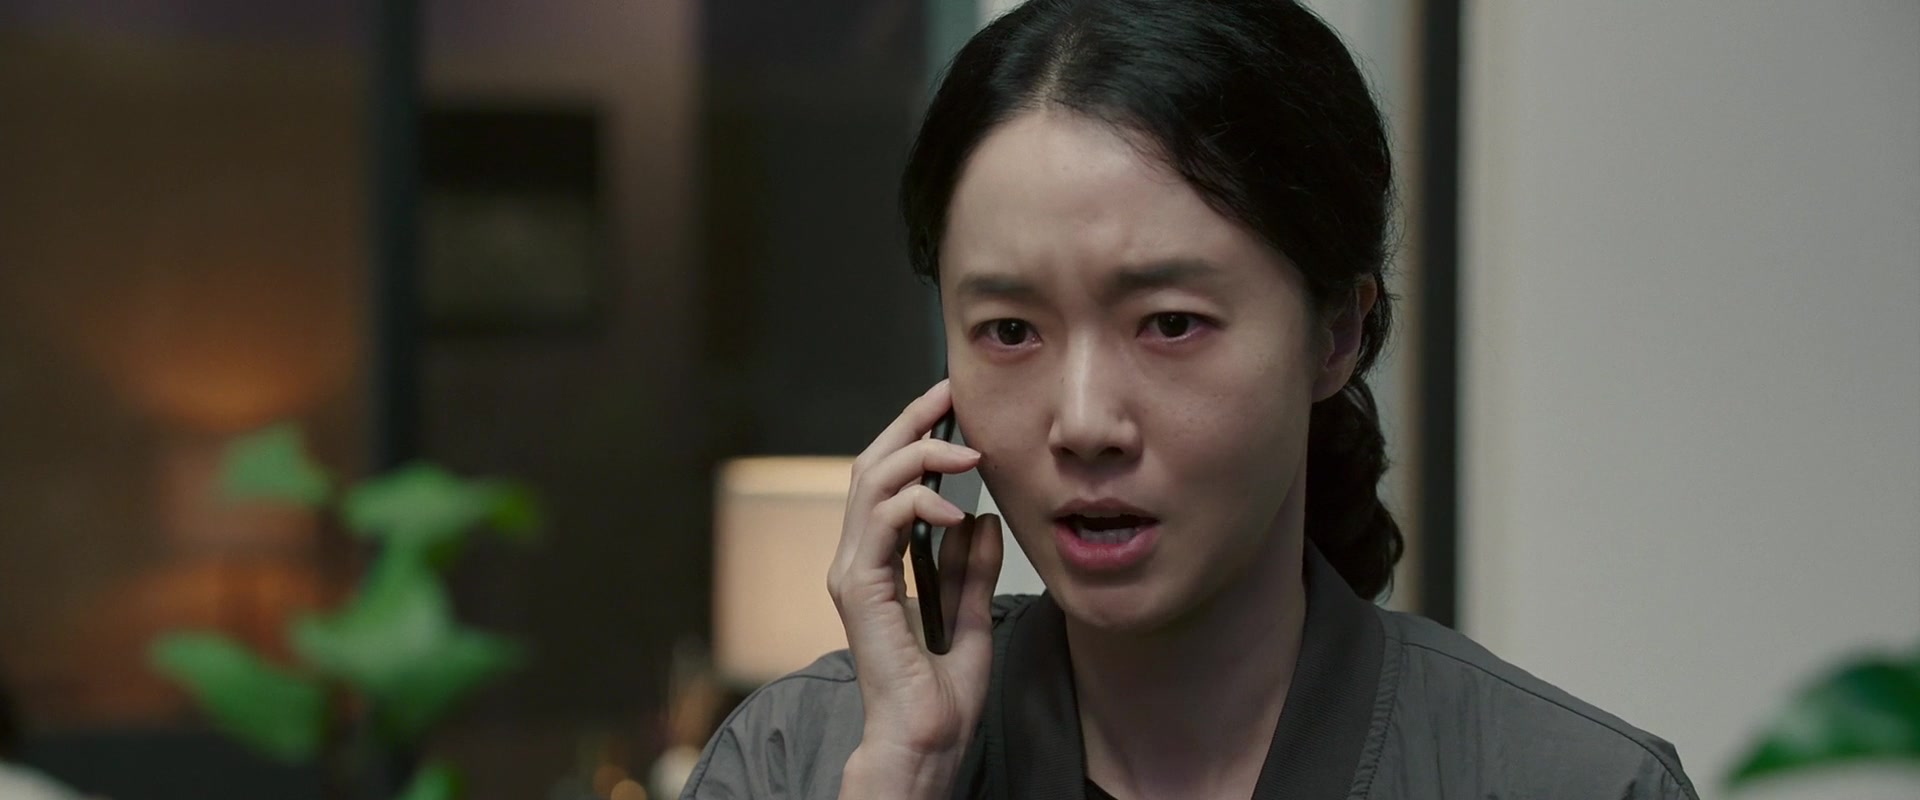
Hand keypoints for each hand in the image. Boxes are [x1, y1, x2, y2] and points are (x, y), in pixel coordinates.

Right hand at [828, 380, 1004, 793]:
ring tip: (964, 451)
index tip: (952, 408)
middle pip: (871, 467)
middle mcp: (858, 562)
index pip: (888, 483)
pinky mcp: (859, 589)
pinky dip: (916, 501)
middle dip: (910, 424)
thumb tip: (983, 523)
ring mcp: (853, 573)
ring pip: (871, 482)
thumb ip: (971, 571)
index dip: (915, 437)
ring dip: (918, 454)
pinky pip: (881, 521)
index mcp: (879, 567)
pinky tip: (953, 507)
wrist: (925, 744)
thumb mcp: (972, 618)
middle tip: (949, 395)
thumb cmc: (940, 701)